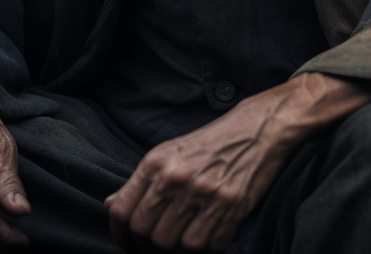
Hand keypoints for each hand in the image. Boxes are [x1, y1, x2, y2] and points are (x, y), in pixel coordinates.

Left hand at [105, 73, 370, 251]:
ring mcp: (205, 195)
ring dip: (177, 249)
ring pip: (175, 247)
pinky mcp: (231, 209)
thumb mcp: (170, 151)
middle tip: (158, 242)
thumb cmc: (211, 142)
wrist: (258, 129)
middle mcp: (178, 178)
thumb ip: (141, 181)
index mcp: (158, 162)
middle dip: (148, 245)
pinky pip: (208, 248)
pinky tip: (206, 234)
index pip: (124, 212)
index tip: (127, 239)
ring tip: (182, 237)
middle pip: (147, 235)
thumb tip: (112, 205)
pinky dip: (205, 248)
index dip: (120, 234)